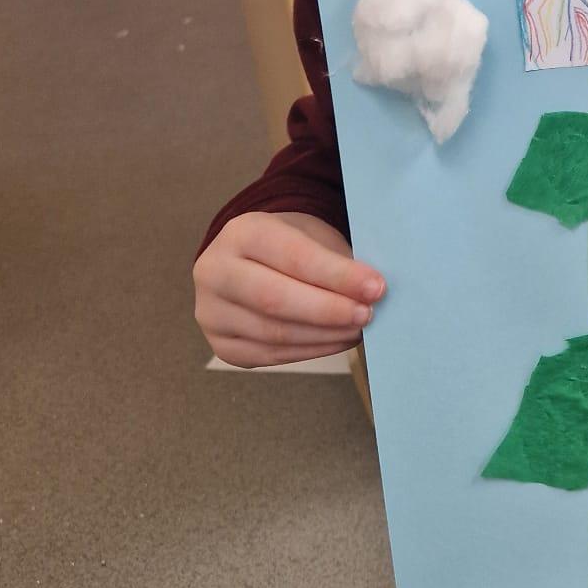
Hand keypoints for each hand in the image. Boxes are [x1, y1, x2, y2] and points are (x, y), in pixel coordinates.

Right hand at [193, 210, 385, 366]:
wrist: (249, 259)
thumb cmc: (288, 244)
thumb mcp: (310, 234)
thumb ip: (335, 260)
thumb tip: (371, 292)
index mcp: (241, 232)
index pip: (293, 256)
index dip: (337, 275)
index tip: (375, 287)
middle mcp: (215, 271)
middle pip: (275, 299)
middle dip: (329, 310)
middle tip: (368, 314)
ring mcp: (211, 312)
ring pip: (274, 333)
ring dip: (324, 335)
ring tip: (358, 328)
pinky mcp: (221, 344)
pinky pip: (270, 355)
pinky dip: (310, 351)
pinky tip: (336, 340)